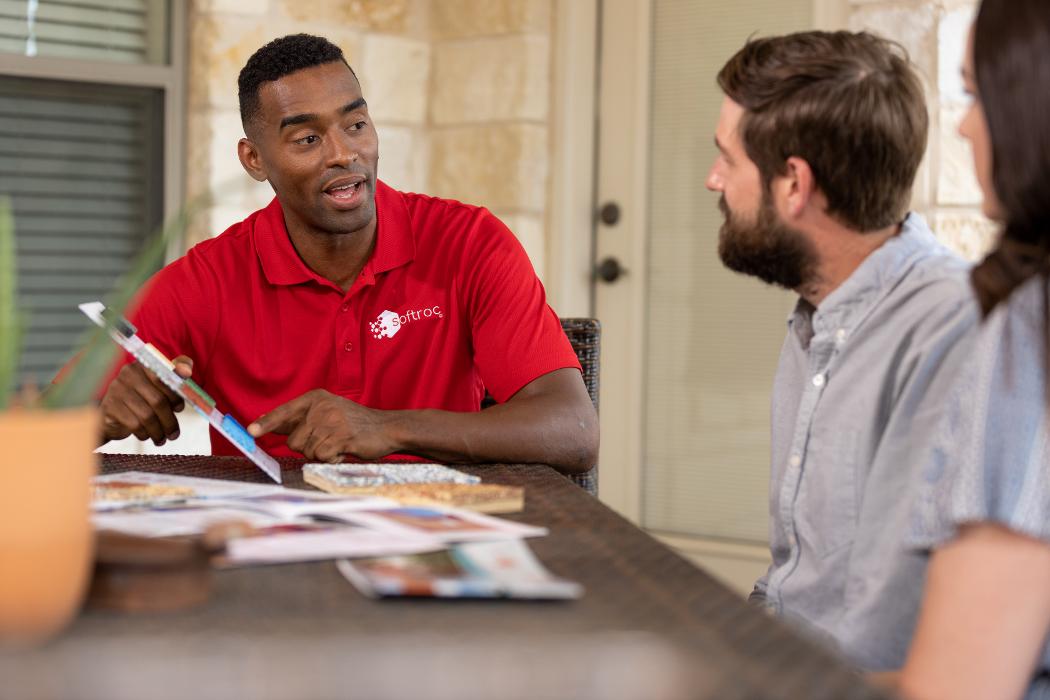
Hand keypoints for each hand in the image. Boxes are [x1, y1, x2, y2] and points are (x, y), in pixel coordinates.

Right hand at [100, 356, 193, 445]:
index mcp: (144, 365)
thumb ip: (176, 376)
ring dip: (158, 431)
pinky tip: (146, 436)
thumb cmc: (142, 399)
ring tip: (162, 439)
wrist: (111, 415)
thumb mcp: (160, 386)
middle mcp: (129, 374)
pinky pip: (134, 424)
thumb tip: (187, 371)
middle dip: (169, 421)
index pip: (165, 379)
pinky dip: (144, 433)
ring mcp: (117, 389)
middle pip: (158, 400)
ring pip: (147, 415)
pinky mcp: (110, 406)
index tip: (179, 409)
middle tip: (174, 435)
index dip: (175, 396)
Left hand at [247, 389, 397, 461]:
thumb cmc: (353, 424)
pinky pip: (322, 457)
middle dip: (306, 447)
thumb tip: (266, 423)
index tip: (250, 432)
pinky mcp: (342, 437)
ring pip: (307, 450)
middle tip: (327, 441)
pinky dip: (331, 460)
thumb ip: (298, 419)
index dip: (266, 423)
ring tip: (337, 444)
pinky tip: (343, 451)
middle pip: (293, 440)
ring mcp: (332, 421)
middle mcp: (321, 407)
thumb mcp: (326, 413)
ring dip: (320, 454)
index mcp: (315, 398)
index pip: (284, 412)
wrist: (387, 428)